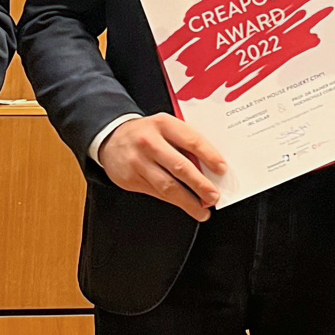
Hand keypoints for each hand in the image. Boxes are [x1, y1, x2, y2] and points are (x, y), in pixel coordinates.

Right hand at [99, 114, 226, 221]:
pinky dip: (174, 201)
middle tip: (214, 196)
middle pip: (180, 167)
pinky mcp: (130, 178)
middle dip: (200, 185)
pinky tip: (185, 205)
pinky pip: (156, 193)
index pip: (191, 140)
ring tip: (203, 210)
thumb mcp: (166, 127)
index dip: (209, 156)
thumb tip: (210, 167)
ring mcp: (138, 161)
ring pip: (167, 186)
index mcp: (163, 124)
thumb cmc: (147, 133)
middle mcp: (149, 142)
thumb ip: (184, 141)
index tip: (222, 170)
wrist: (112, 137)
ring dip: (188, 201)